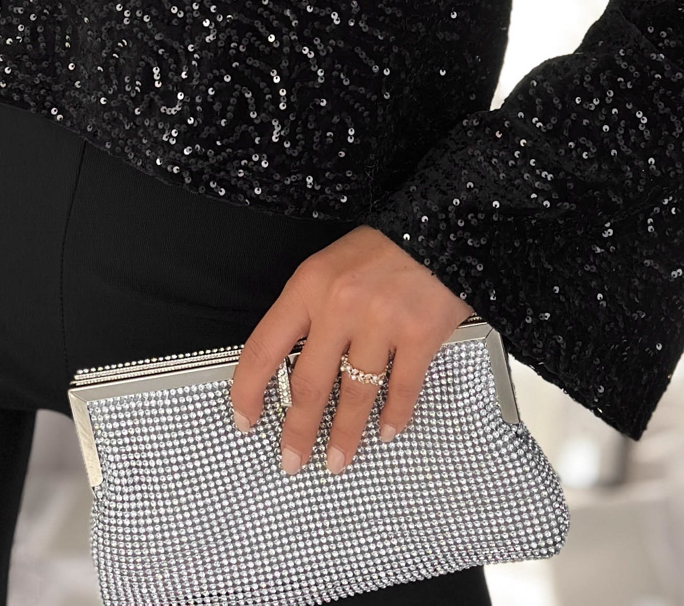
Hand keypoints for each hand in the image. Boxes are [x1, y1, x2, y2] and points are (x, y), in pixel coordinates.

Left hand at [228, 226, 473, 476]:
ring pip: (354, 394)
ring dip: (344, 436)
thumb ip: (309, 309)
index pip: (264, 347)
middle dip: (297, 431)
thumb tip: (288, 366)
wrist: (439, 223)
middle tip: (292, 460)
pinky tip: (386, 431)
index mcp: (309, 285)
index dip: (248, 390)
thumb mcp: (330, 265)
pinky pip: (402, 389)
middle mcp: (340, 305)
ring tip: (336, 460)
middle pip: (309, 384)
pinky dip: (393, 416)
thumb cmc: (381, 247)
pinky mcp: (421, 335)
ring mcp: (382, 321)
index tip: (244, 419)